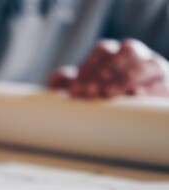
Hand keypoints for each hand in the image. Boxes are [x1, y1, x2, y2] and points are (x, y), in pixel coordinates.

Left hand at [48, 39, 168, 98]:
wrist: (135, 114)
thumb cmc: (102, 99)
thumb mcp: (83, 90)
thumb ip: (68, 83)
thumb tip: (56, 80)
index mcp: (115, 53)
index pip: (102, 51)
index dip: (88, 68)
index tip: (75, 90)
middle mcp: (136, 56)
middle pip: (124, 52)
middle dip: (105, 71)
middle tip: (89, 93)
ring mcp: (153, 67)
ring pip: (145, 64)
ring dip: (125, 77)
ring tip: (109, 94)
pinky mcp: (165, 86)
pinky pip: (162, 84)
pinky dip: (150, 89)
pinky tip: (135, 96)